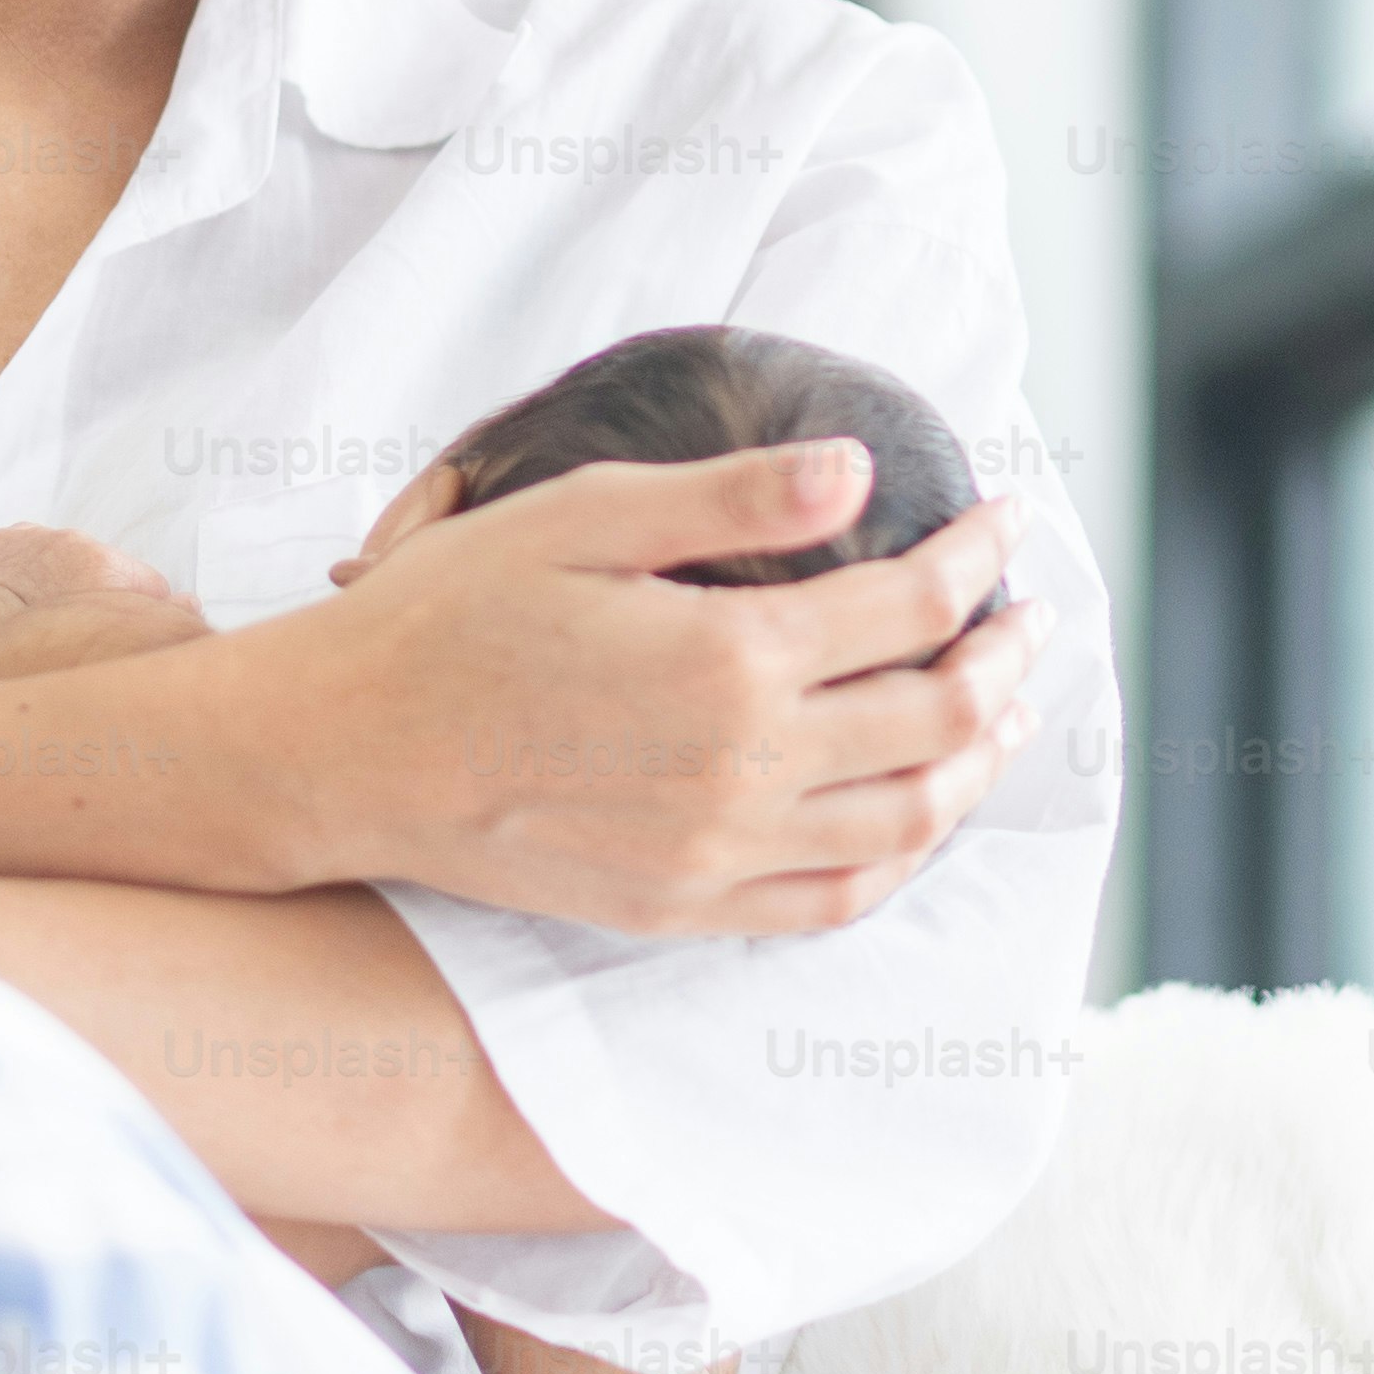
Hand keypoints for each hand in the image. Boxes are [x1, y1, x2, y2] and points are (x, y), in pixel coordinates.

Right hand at [256, 442, 1039, 935]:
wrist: (342, 752)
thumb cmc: (451, 614)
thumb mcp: (586, 516)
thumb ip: (732, 497)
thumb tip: (857, 466)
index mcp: (729, 659)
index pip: (912, 603)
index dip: (979, 556)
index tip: (1008, 519)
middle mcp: (742, 769)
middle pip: (937, 717)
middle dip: (1006, 657)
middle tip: (1030, 614)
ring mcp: (715, 853)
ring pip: (908, 821)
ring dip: (978, 761)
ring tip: (1005, 711)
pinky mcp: (679, 906)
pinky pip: (833, 900)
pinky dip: (902, 856)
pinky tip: (918, 812)